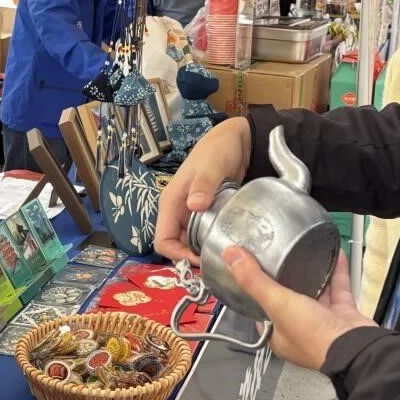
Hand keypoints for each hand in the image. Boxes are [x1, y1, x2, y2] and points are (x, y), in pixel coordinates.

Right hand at [154, 118, 252, 265]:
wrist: (236, 140)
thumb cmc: (218, 149)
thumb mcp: (211, 166)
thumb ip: (203, 185)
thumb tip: (194, 206)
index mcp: (171, 202)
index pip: (162, 240)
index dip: (177, 255)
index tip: (200, 259)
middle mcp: (178, 210)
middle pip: (176, 245)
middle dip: (191, 257)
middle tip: (216, 260)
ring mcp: (191, 212)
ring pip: (190, 242)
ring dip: (202, 250)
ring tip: (223, 253)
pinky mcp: (205, 212)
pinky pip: (202, 234)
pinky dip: (211, 240)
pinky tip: (227, 242)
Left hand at [224, 247, 375, 370]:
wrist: (355, 349)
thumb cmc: (315, 339)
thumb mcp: (277, 305)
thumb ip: (254, 281)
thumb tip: (231, 258)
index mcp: (279, 336)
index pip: (262, 313)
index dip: (257, 294)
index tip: (254, 274)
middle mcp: (300, 331)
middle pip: (290, 301)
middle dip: (288, 280)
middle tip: (282, 259)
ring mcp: (323, 324)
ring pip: (316, 294)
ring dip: (314, 274)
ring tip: (308, 254)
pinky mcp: (343, 316)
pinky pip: (338, 290)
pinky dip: (337, 273)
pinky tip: (336, 257)